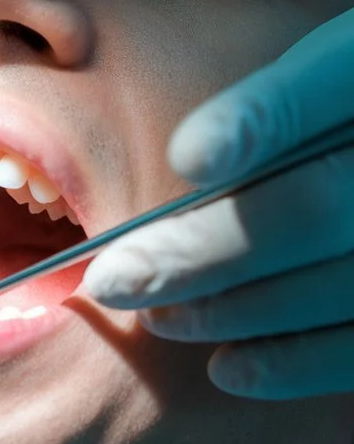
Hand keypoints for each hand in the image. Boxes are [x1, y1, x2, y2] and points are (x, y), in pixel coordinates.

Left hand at [82, 6, 353, 398]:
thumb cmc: (338, 121)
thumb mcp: (322, 75)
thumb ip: (271, 105)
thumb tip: (189, 163)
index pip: (334, 79)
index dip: (257, 118)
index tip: (186, 157)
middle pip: (315, 205)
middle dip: (198, 252)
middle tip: (111, 281)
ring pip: (339, 282)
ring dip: (229, 309)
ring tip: (158, 318)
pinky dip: (293, 364)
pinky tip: (226, 368)